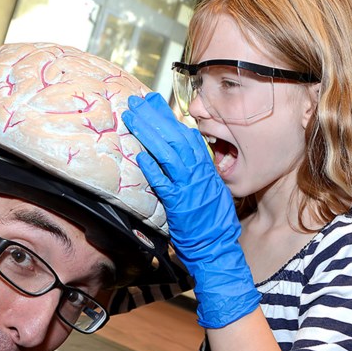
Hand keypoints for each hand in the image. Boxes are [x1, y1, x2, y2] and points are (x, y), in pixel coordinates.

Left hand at [122, 93, 258, 328]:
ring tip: (132, 117)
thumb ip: (197, 172)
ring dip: (149, 133)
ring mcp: (191, 187)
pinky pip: (166, 183)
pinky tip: (141, 154)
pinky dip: (154, 168)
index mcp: (207, 168)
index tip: (151, 102)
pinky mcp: (181, 204)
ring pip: (170, 153)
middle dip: (154, 117)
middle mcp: (200, 173)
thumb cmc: (212, 222)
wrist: (219, 248)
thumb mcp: (210, 190)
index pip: (186, 135)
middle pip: (176, 137)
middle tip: (135, 102)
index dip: (167, 117)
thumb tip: (183, 155)